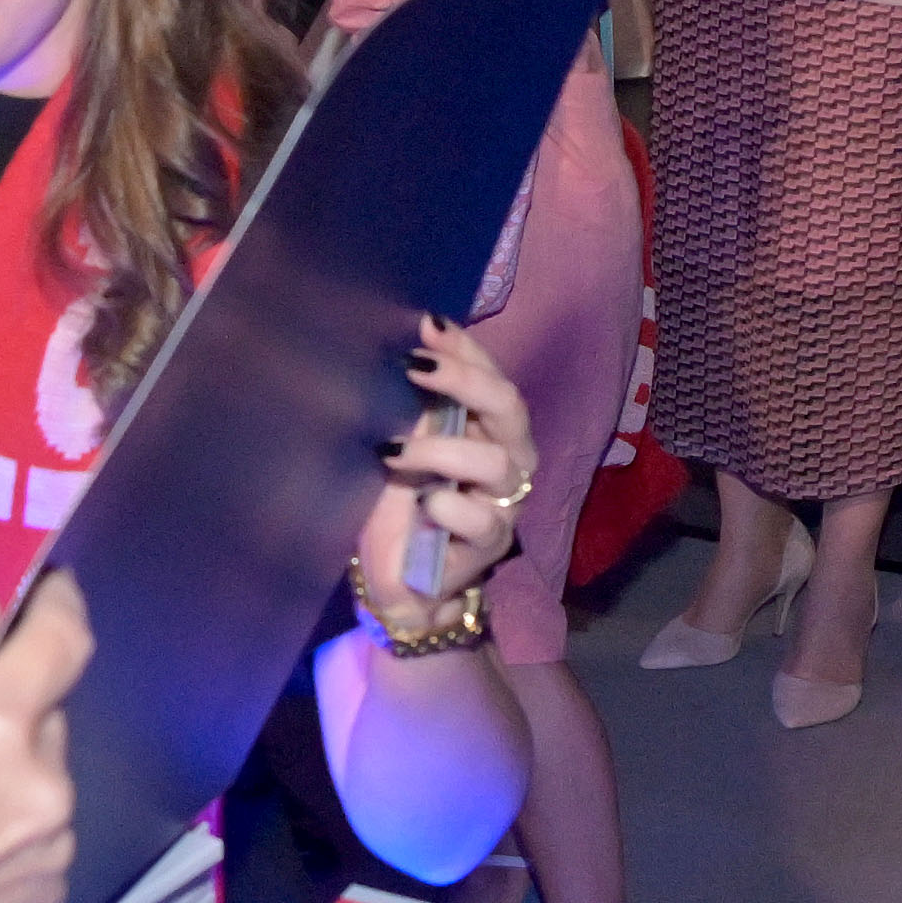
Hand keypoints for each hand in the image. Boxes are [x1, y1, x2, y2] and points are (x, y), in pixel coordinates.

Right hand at [0, 578, 87, 902]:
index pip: (61, 642)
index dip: (60, 607)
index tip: (49, 593)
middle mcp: (42, 781)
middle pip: (43, 714)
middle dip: (4, 708)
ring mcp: (51, 844)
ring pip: (41, 775)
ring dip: (6, 769)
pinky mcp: (45, 892)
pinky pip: (38, 832)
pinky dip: (6, 824)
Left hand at [356, 319, 538, 627]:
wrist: (395, 579)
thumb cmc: (396, 502)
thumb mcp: (398, 443)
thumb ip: (406, 404)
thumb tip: (392, 347)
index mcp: (486, 430)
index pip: (491, 376)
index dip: (465, 349)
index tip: (425, 323)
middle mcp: (505, 462)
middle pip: (510, 409)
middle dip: (466, 381)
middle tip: (415, 367)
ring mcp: (502, 506)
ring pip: (497, 465)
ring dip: (440, 451)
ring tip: (390, 450)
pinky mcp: (487, 549)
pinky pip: (481, 522)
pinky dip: (447, 509)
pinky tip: (421, 507)